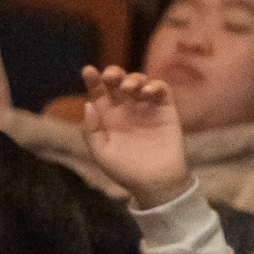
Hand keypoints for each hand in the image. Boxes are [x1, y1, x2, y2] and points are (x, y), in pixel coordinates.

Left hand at [78, 66, 188, 207]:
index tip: (87, 71)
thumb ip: (92, 130)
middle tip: (110, 76)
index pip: (99, 93)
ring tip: (128, 88)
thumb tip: (87, 103)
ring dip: (133, 78)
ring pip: (140, 81)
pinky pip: (162, 90)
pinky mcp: (166, 110)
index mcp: (108, 117)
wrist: (155, 183)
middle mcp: (127, 109)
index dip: (93, 80)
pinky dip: (154, 85)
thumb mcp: (102, 152)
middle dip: (114, 73)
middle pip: (118, 82)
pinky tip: (146, 92)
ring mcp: (146, 108)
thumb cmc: (125, 171)